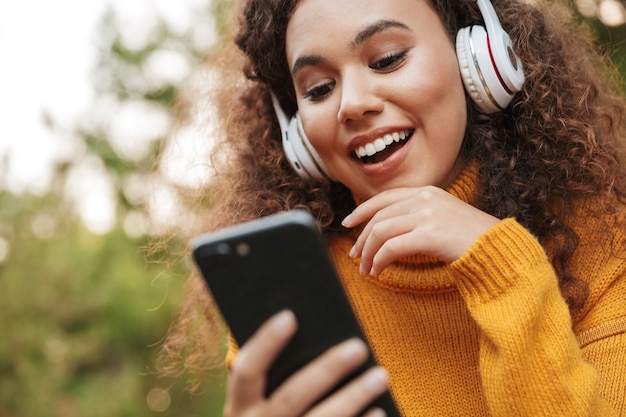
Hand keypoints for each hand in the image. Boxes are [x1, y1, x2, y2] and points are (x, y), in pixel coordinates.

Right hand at [225, 310, 389, 416]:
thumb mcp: (256, 409)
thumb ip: (275, 380)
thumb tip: (316, 339)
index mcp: (238, 409)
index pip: (246, 371)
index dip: (265, 343)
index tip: (290, 316)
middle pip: (292, 397)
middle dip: (327, 370)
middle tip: (358, 346)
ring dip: (353, 397)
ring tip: (380, 375)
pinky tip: (379, 411)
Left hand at [342, 186, 500, 275]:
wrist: (500, 250)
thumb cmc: (474, 240)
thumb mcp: (444, 218)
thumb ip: (419, 216)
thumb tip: (390, 229)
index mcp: (427, 192)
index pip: (385, 197)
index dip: (363, 210)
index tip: (349, 223)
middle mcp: (425, 198)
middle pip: (379, 217)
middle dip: (362, 238)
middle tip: (356, 255)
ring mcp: (427, 215)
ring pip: (381, 232)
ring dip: (369, 253)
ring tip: (366, 269)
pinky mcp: (429, 234)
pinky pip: (391, 247)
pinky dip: (379, 260)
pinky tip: (378, 271)